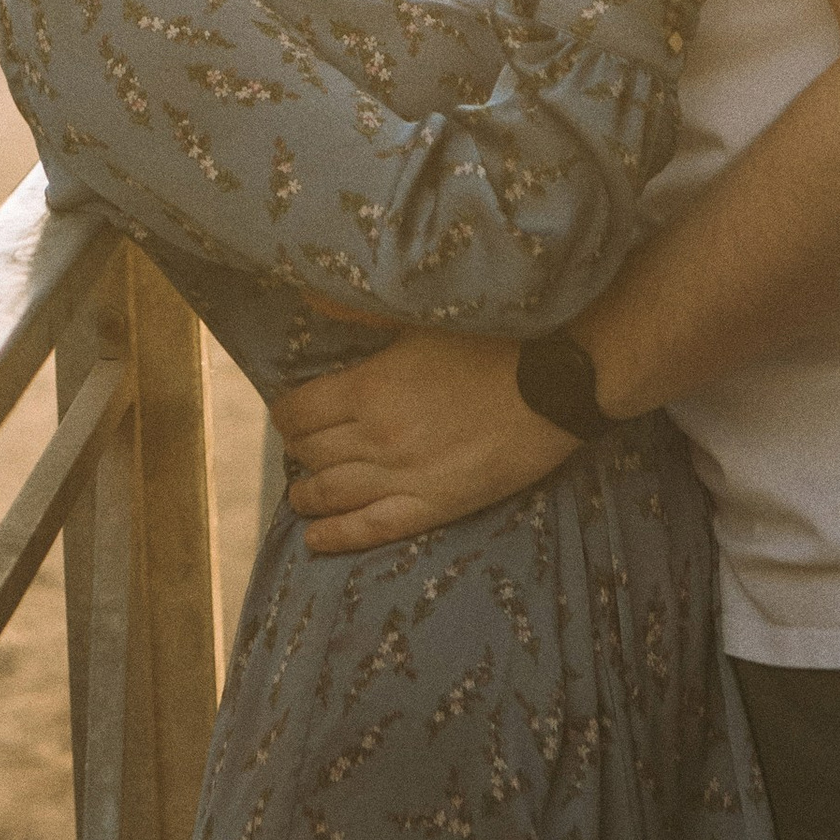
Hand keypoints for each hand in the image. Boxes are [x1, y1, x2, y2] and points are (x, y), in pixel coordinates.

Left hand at [270, 329, 572, 553]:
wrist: (553, 382)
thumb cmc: (491, 340)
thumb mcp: (418, 317)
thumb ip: (361, 313)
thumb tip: (311, 300)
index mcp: (368, 387)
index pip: (299, 411)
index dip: (287, 414)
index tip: (290, 412)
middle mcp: (376, 436)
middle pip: (312, 452)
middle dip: (299, 449)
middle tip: (301, 447)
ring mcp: (403, 476)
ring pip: (332, 493)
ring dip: (307, 493)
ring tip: (301, 493)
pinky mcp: (434, 505)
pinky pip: (372, 528)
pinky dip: (337, 536)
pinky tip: (316, 538)